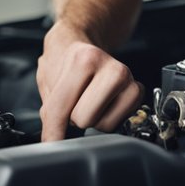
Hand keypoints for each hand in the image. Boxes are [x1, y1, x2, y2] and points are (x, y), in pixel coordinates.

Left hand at [37, 21, 142, 141]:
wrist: (82, 42)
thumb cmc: (65, 62)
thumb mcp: (47, 80)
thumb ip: (51, 112)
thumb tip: (54, 144)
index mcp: (85, 60)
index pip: (62, 108)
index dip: (53, 130)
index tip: (51, 142)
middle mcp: (112, 68)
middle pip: (83, 120)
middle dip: (73, 116)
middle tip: (74, 100)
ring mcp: (128, 80)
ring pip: (103, 125)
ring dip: (91, 118)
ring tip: (88, 99)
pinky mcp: (137, 91)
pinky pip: (117, 125)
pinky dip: (106, 119)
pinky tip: (102, 103)